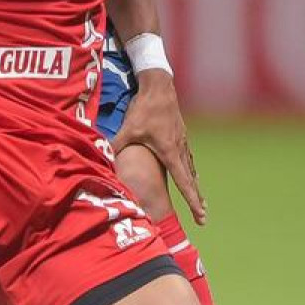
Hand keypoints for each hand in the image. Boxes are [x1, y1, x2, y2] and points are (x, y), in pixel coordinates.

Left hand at [111, 74, 206, 224]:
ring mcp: (182, 141)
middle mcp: (180, 149)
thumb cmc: (144, 109)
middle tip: (203, 217)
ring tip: (199, 200)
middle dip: (197, 199)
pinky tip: (191, 174)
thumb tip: (102, 158)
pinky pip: (188, 158)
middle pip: (191, 180)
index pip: (184, 182)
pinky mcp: (181, 134)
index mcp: (169, 152)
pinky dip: (190, 170)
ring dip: (195, 186)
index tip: (201, 214)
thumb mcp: (128, 129)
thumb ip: (116, 145)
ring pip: (191, 169)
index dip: (192, 200)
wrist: (159, 87)